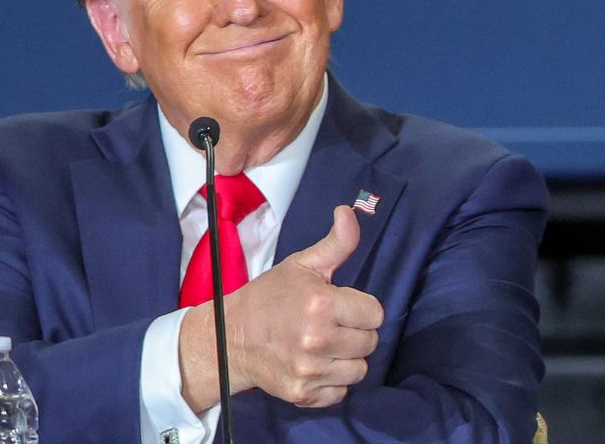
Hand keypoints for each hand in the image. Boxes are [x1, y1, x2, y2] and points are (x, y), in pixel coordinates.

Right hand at [180, 205, 383, 410]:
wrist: (230, 337)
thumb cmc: (270, 297)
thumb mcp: (301, 265)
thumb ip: (335, 243)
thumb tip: (348, 211)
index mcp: (321, 304)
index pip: (375, 313)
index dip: (360, 308)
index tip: (340, 306)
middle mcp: (317, 339)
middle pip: (370, 342)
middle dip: (354, 331)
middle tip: (331, 325)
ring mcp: (309, 370)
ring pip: (359, 369)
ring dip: (347, 358)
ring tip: (325, 345)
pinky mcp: (303, 393)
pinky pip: (341, 391)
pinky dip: (332, 381)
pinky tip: (316, 364)